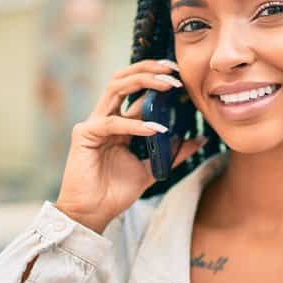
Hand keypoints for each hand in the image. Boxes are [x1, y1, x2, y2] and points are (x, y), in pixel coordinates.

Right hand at [54, 58, 206, 233]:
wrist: (93, 213)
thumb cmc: (116, 192)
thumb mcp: (152, 169)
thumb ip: (173, 153)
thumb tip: (198, 140)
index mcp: (120, 122)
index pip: (136, 90)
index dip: (156, 78)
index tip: (180, 76)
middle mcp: (105, 117)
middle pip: (124, 79)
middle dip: (149, 70)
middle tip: (174, 71)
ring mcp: (93, 123)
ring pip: (115, 88)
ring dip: (143, 82)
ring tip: (169, 85)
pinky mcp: (84, 135)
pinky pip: (112, 123)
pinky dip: (135, 124)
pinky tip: (155, 129)